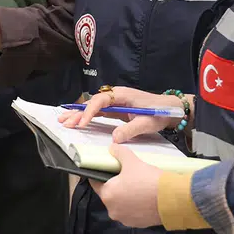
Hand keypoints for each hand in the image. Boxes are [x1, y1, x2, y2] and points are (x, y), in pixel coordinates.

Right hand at [59, 86, 185, 142]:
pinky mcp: (116, 109)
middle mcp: (116, 96)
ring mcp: (115, 102)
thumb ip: (130, 130)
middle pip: (92, 103)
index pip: (100, 101)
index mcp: (122, 95)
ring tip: (64, 120)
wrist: (169, 109)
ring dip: (79, 114)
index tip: (82, 124)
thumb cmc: (159, 112)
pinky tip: (78, 121)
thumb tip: (114, 138)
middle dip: (77, 112)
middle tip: (64, 122)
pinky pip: (98, 111)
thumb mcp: (146, 123)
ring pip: (93, 107)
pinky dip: (87, 116)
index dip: (89, 112)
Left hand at [88, 145, 162, 227]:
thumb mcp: (132, 161)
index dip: (100, 175)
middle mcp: (112, 210)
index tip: (105, 170)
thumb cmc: (148, 180)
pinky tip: (144, 198)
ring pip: (121, 205)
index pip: (96, 183)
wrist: (171, 199)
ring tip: (137, 187)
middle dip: (115, 186)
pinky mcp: (138, 224)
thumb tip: (112, 148)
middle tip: (125, 177)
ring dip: (126, 197)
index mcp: (107, 195)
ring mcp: (125, 219)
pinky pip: (133, 212)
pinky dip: (136, 206)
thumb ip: (119, 153)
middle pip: (109, 195)